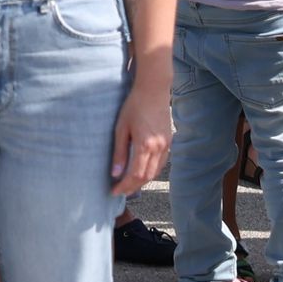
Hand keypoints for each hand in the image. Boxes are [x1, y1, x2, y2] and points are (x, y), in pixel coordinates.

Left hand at [108, 57, 174, 199]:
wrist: (154, 90)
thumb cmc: (134, 106)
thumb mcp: (121, 128)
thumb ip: (119, 153)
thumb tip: (115, 174)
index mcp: (145, 145)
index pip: (135, 175)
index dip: (124, 186)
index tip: (113, 191)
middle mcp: (159, 148)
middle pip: (146, 177)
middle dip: (132, 187)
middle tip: (119, 191)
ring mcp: (166, 145)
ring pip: (155, 172)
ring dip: (142, 181)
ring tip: (129, 184)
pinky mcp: (169, 141)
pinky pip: (161, 163)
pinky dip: (151, 171)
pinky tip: (142, 172)